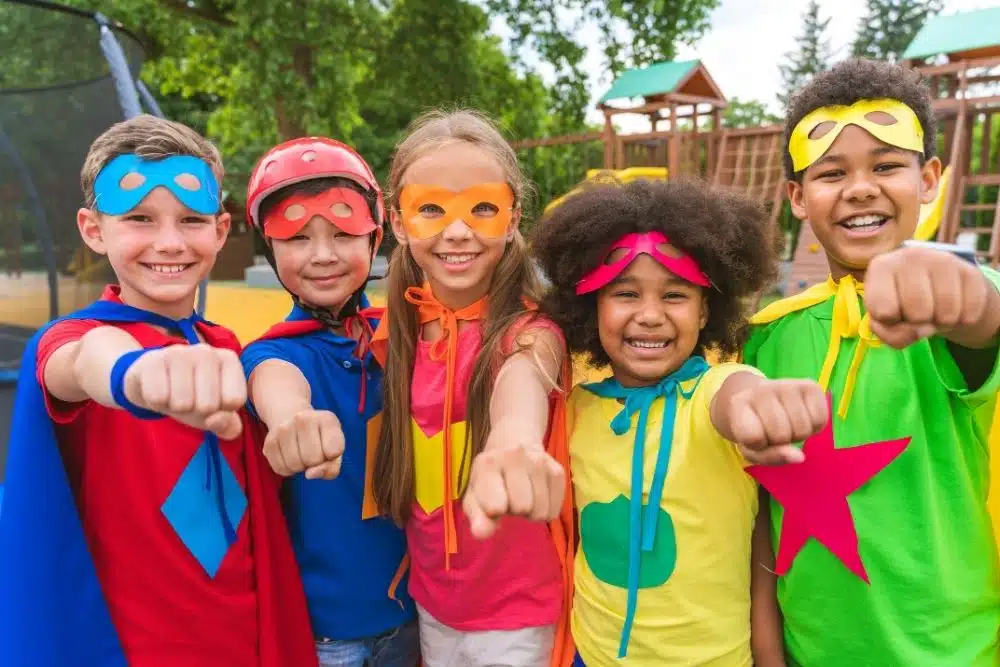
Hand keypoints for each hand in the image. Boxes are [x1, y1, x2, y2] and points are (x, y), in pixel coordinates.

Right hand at [125, 344, 245, 438]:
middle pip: (208, 405)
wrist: (151, 383)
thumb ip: (228, 425)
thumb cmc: (191, 398)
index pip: (234, 400)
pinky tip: (157, 389)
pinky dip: (156, 402)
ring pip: (183, 403)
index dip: (220, 411)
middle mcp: (207, 351)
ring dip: (176, 407)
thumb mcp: (214, 415)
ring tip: (173, 394)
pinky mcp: (152, 359)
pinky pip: (158, 398)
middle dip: (196, 411)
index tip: (211, 400)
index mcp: (229, 360)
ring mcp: (179, 352)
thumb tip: (215, 420)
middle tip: (188, 398)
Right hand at [263, 409, 344, 478]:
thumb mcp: (335, 449)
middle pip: (313, 459)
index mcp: (327, 419)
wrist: (291, 417)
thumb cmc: (319, 438)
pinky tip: (290, 456)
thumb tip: (310, 474)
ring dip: (300, 467)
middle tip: (312, 451)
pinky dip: (287, 469)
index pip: (333, 452)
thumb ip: (331, 468)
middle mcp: (303, 419)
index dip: (331, 457)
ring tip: (301, 453)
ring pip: (295, 465)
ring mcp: (284, 428)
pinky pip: (280, 469)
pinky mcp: (269, 441)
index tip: (327, 448)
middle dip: (314, 462)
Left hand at [463, 442, 564, 539]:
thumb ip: (476, 516)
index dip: (494, 511)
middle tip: (510, 497)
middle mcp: (515, 456)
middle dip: (515, 509)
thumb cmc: (490, 478)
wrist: (515, 443)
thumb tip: (480, 534)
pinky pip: (554, 511)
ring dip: (531, 511)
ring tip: (523, 495)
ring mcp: (540, 460)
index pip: (496, 506)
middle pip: (523, 507)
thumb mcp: (475, 496)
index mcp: (488, 464)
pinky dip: (545, 509)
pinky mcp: (558, 469)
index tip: (492, 503)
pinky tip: (536, 494)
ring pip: (541, 511)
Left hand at [727, 379, 826, 464]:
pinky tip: (803, 417)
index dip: (758, 445)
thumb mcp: (753, 449)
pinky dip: (815, 427)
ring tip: (788, 423)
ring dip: (798, 435)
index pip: (753, 437)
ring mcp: (787, 384)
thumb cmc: (757, 428)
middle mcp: (762, 390)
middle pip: (781, 434)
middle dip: (780, 441)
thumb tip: (799, 457)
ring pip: (802, 429)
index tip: (755, 436)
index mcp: (739, 403)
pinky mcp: (810, 385)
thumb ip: (771, 457)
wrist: (763, 399)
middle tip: (774, 430)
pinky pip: (820, 420)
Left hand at [865, 247, 993, 348]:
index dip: (890, 321)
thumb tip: (922, 330)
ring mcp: (943, 260)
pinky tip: (955, 307)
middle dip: (918, 322)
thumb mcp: (887, 322)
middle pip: (917, 313)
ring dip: (942, 323)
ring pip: (946, 314)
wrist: (938, 288)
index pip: (884, 311)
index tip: (893, 311)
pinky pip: (970, 312)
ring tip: (935, 310)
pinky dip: (963, 320)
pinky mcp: (970, 271)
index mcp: (882, 267)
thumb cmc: (902, 305)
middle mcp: (911, 256)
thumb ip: (891, 334)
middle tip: (918, 312)